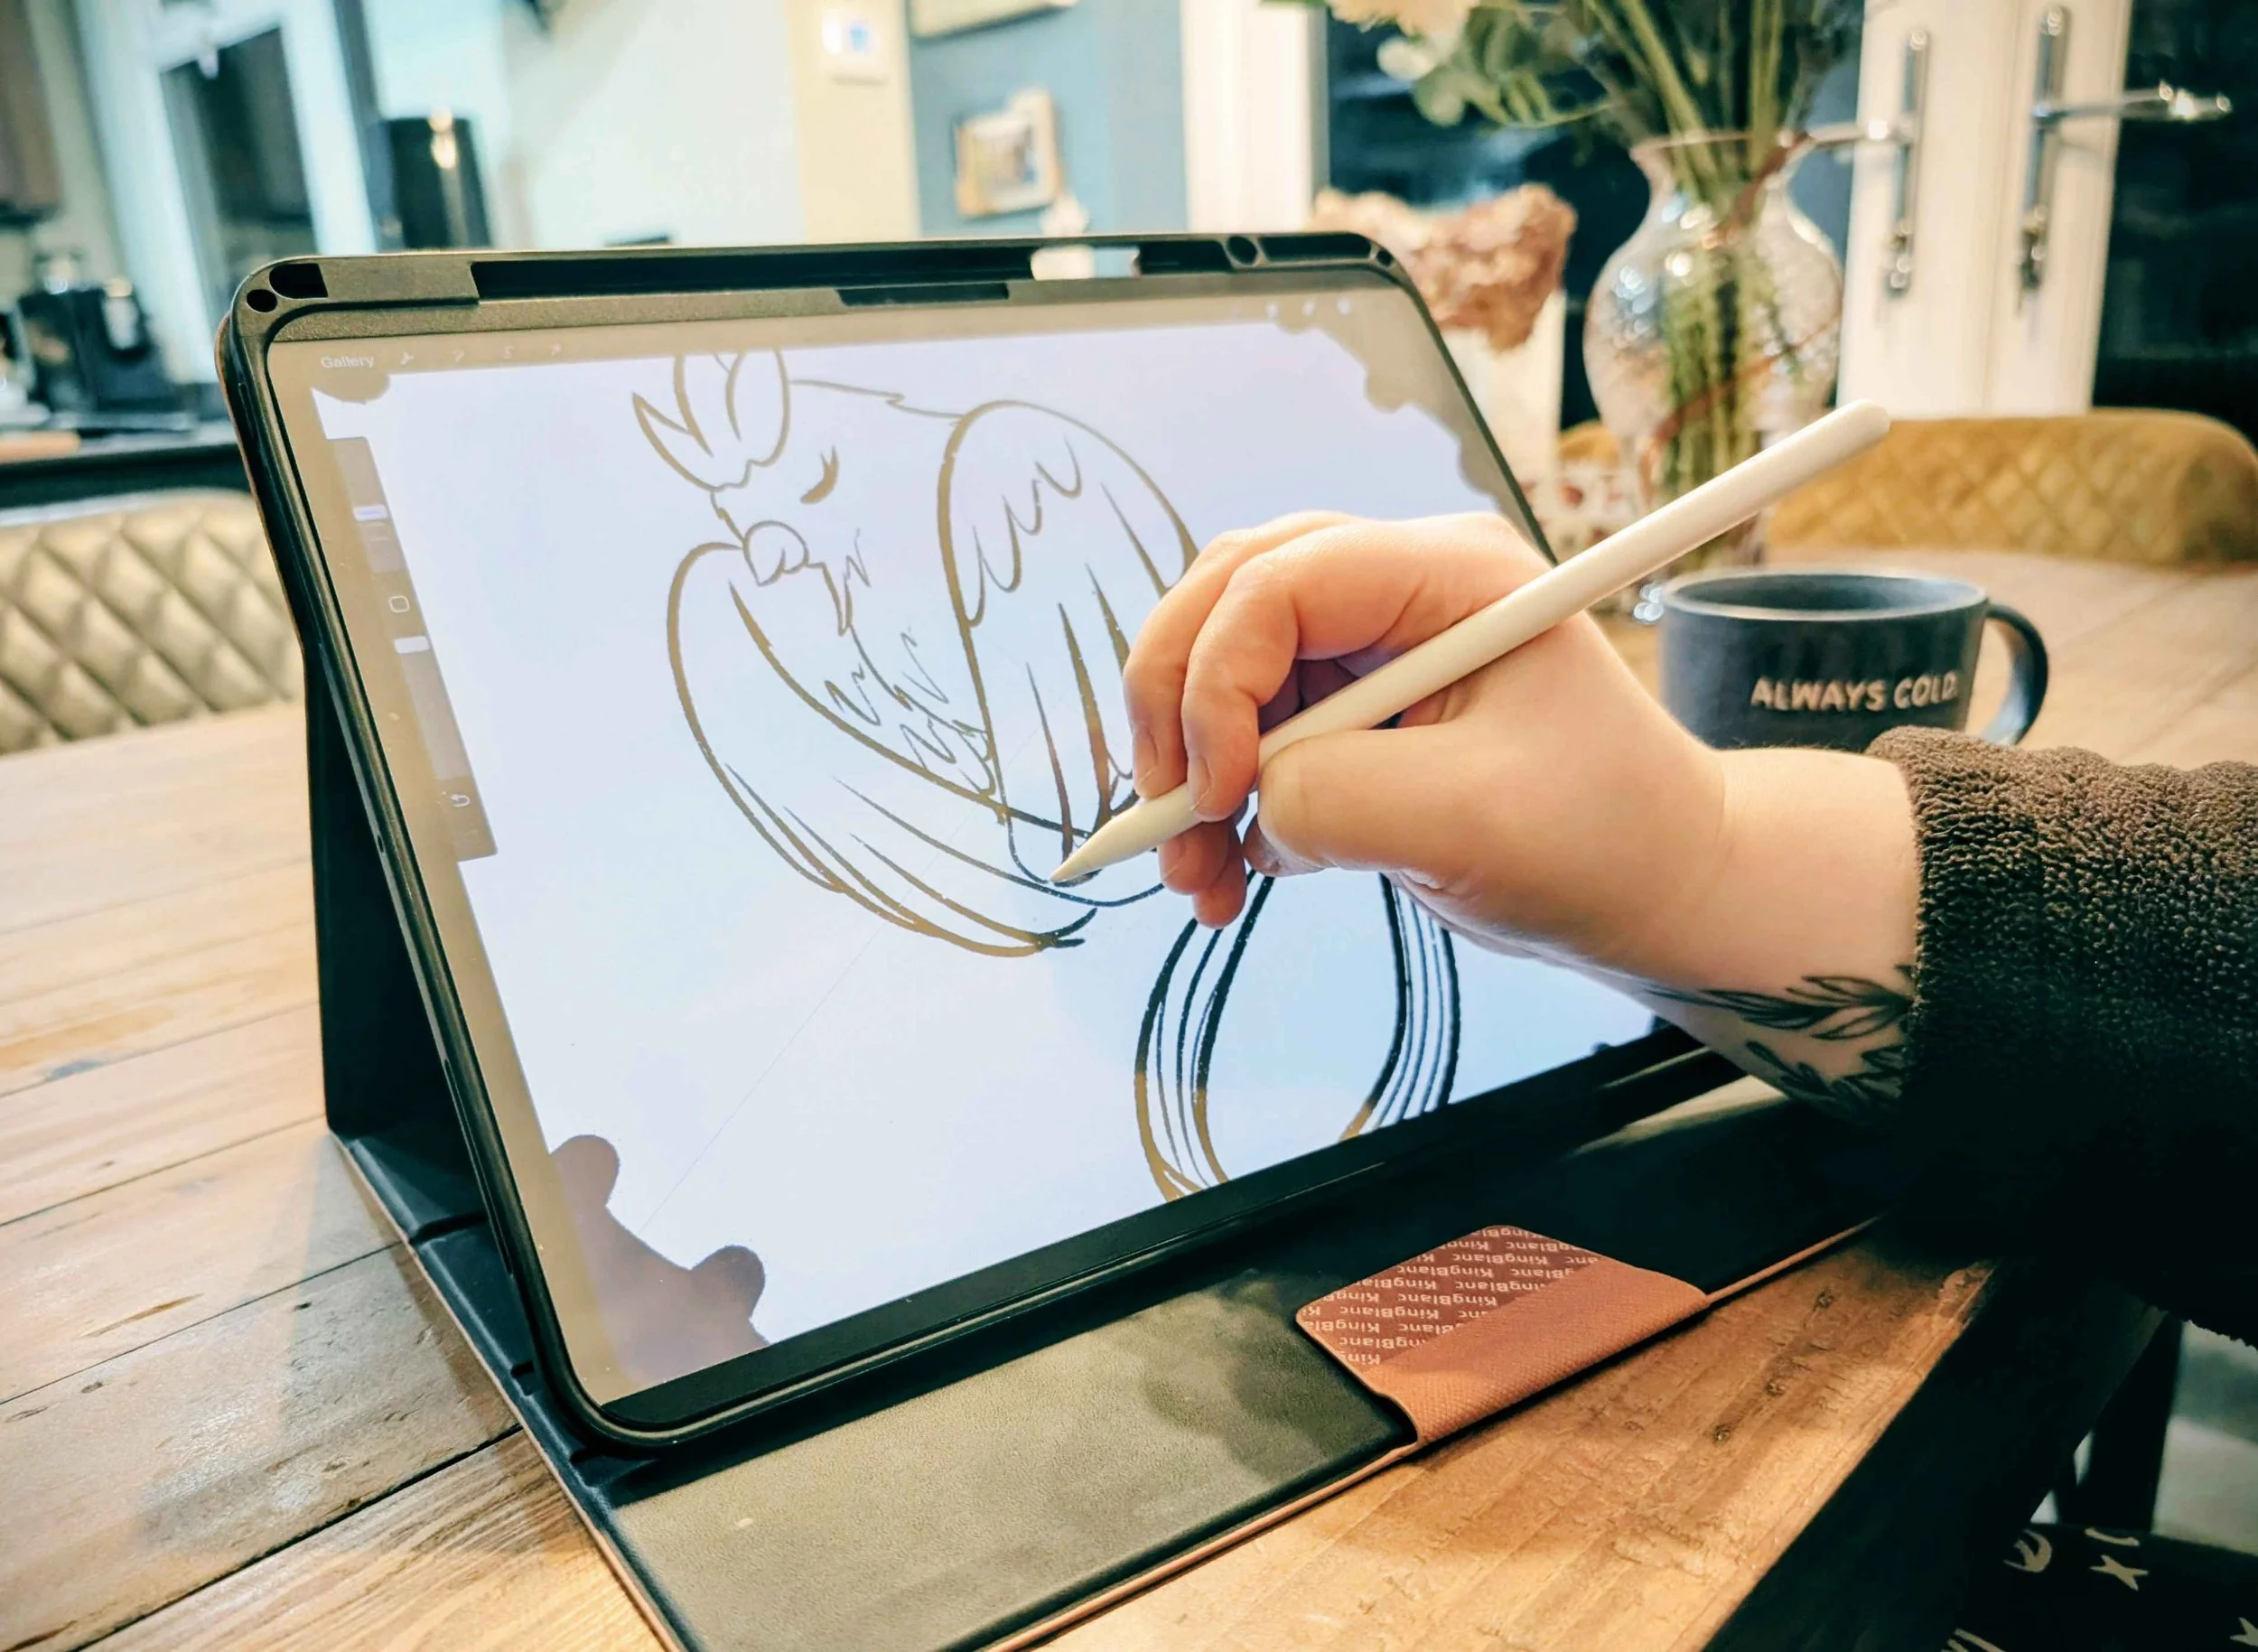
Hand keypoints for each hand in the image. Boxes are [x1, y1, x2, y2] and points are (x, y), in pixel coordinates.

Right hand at [1122, 511, 1916, 1008]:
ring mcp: (1371, 647)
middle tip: (1166, 816)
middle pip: (1226, 599)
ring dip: (1188, 770)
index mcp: (1448, 574)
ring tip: (1197, 878)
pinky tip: (1230, 874)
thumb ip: (1335, 800)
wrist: (1658, 889)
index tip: (1221, 792)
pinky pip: (1248, 734)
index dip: (1220, 680)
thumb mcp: (1469, 824)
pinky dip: (1220, 803)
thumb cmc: (1604, 841)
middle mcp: (1398, 589)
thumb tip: (1240, 803)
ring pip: (1222, 670)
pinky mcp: (1353, 713)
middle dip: (1177, 709)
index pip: (1279, 581)